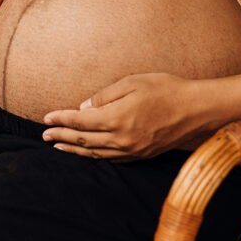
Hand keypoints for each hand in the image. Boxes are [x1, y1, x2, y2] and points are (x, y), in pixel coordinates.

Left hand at [41, 73, 205, 160]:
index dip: (61, 118)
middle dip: (61, 136)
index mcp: (117, 118)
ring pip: (95, 153)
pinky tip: (88, 152)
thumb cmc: (166, 89)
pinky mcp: (142, 154)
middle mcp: (121, 138)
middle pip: (83, 140)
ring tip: (59, 145)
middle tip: (45, 134)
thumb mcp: (133, 82)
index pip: (80, 120)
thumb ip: (106, 95)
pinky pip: (111, 159)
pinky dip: (95, 156)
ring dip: (74, 149)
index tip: (46, 117)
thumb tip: (84, 106)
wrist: (196, 109)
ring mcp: (132, 150)